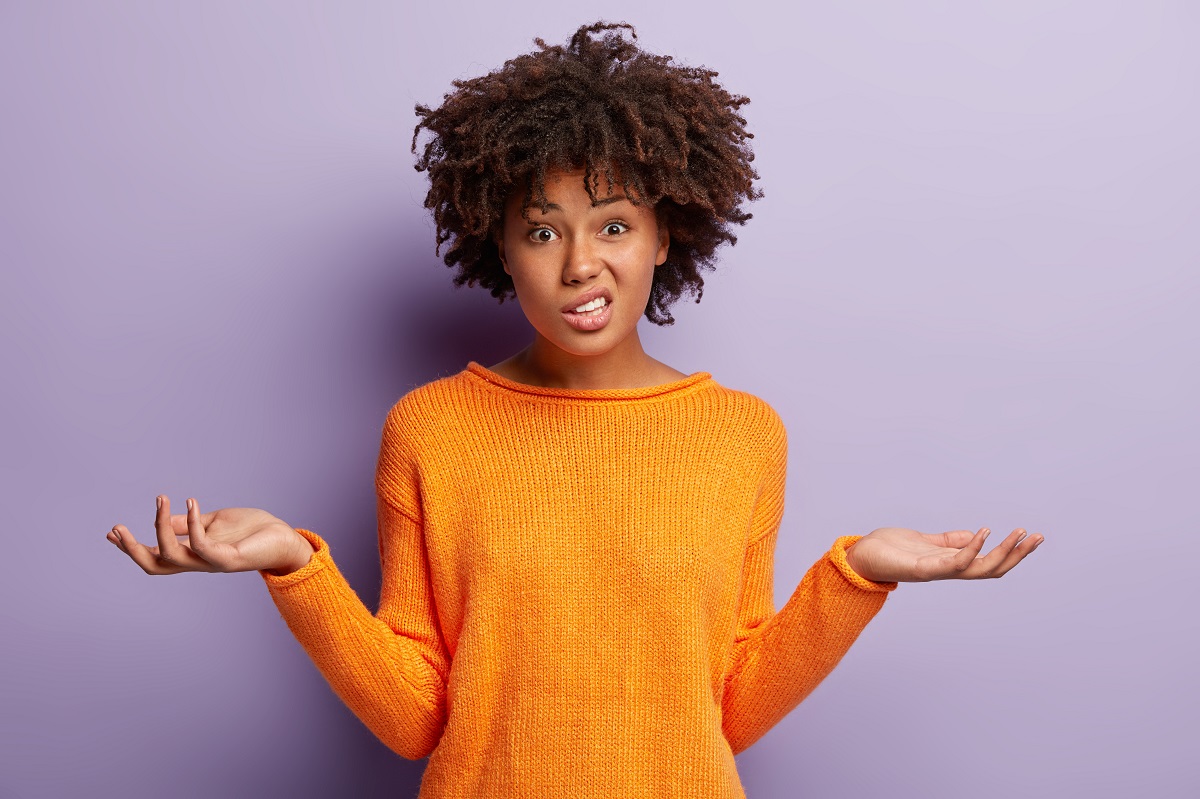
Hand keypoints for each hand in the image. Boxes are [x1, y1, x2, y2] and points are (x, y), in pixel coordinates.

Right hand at [106, 495, 312, 575]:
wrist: (285, 539)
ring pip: (172, 556)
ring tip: (159, 500)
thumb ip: (189, 524)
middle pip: (155, 565)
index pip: (154, 555)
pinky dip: (192, 523)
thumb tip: (164, 518)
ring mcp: (212, 562)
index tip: (109, 532)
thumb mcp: (213, 523)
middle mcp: (198, 562)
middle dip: (132, 549)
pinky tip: (191, 501)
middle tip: (116, 528)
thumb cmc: (251, 531)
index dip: (131, 547)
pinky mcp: (228, 559)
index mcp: (192, 554)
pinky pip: (202, 545)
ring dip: (159, 528)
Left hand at [844, 526, 1042, 582]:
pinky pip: (954, 562)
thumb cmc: (889, 550)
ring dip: (1004, 552)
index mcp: (951, 563)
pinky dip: (971, 548)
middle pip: (993, 569)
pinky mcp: (922, 569)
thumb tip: (972, 536)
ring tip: (1021, 533)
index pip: (990, 562)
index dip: (1012, 552)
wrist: (860, 557)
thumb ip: (948, 541)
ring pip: (980, 568)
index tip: (1032, 535)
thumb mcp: (926, 541)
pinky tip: (984, 531)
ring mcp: (937, 571)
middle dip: (1018, 554)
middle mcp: (948, 570)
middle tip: (1039, 536)